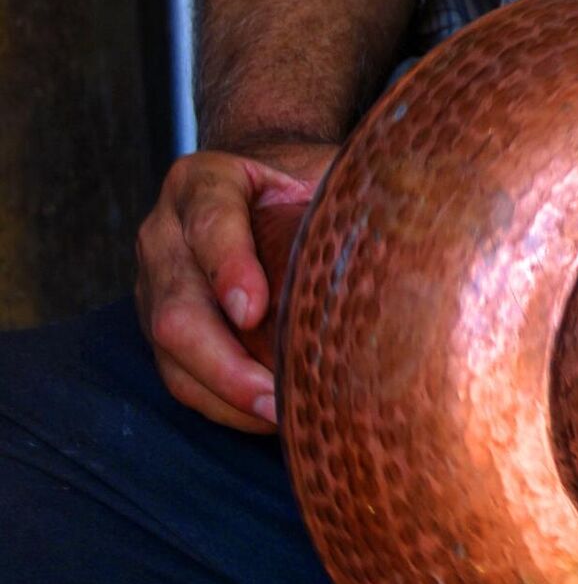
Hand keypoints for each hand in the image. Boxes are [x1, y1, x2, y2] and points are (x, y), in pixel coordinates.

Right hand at [135, 144, 336, 431]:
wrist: (255, 179)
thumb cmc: (297, 179)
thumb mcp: (316, 166)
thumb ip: (344, 186)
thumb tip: (417, 220)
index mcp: (203, 182)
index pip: (210, 221)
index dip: (228, 267)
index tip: (253, 312)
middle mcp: (166, 234)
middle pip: (177, 307)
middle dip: (222, 361)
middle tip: (275, 395)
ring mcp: (155, 284)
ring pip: (170, 353)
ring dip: (224, 393)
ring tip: (277, 417)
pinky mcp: (159, 326)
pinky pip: (180, 376)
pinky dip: (221, 402)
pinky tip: (266, 416)